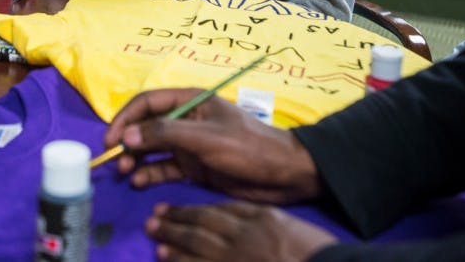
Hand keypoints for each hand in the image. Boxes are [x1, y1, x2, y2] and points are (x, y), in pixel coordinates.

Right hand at [103, 89, 320, 203]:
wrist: (282, 174)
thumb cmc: (247, 147)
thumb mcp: (205, 138)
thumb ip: (165, 134)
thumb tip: (127, 134)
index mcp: (190, 101)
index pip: (147, 102)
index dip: (126, 117)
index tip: (111, 139)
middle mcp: (185, 120)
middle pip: (146, 126)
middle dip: (128, 141)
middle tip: (116, 160)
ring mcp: (189, 144)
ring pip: (152, 149)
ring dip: (136, 159)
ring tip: (126, 173)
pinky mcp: (193, 166)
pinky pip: (164, 168)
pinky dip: (149, 174)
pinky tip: (139, 182)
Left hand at [147, 201, 337, 261]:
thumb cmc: (312, 249)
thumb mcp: (283, 223)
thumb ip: (256, 218)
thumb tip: (226, 217)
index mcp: (257, 219)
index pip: (215, 211)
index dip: (188, 210)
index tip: (167, 208)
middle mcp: (244, 238)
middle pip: (201, 227)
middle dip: (174, 223)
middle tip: (152, 221)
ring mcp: (238, 260)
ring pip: (198, 249)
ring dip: (174, 244)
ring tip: (156, 241)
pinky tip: (169, 261)